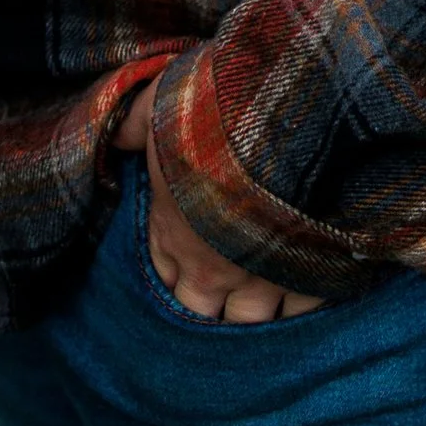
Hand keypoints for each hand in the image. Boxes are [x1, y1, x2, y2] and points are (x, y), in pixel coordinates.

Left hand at [113, 83, 324, 322]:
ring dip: (256, 312)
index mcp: (173, 232)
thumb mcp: (163, 103)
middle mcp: (212, 269)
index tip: (185, 264)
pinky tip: (305, 281)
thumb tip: (113, 135)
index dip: (173, 275)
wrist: (294, 111)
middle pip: (202, 315)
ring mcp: (264, 279)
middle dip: (211, 306)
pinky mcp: (312, 275)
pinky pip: (303, 311)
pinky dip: (302, 303)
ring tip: (266, 290)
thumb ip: (134, 124)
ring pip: (252, 322)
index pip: (162, 281)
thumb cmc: (218, 109)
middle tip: (226, 284)